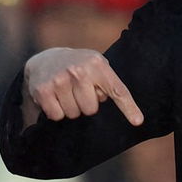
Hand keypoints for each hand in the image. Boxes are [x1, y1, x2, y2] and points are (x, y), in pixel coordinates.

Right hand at [24, 47, 142, 125]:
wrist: (44, 59)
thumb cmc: (78, 67)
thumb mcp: (96, 67)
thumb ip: (109, 85)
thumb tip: (128, 115)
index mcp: (96, 64)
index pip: (116, 90)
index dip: (128, 107)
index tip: (138, 122)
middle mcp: (78, 70)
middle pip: (91, 109)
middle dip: (85, 105)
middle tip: (78, 92)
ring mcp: (59, 80)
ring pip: (73, 114)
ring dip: (70, 108)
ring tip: (66, 93)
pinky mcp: (43, 91)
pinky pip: (57, 116)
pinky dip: (56, 111)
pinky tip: (54, 97)